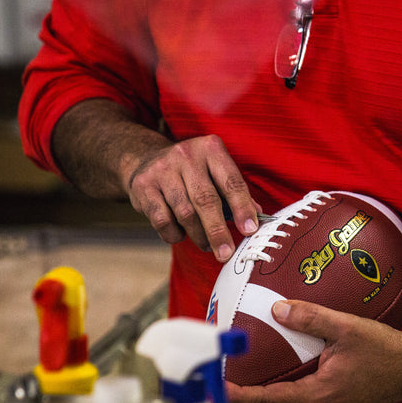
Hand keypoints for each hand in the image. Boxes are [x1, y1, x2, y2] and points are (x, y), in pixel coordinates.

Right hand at [125, 135, 260, 260]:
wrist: (145, 159)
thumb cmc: (191, 172)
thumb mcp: (215, 172)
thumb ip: (235, 193)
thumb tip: (258, 217)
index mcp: (211, 149)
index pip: (231, 182)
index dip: (242, 208)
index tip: (250, 231)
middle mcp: (186, 155)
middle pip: (206, 200)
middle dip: (218, 231)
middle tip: (226, 254)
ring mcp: (162, 170)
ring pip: (185, 213)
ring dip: (198, 236)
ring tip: (207, 245)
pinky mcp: (143, 186)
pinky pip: (162, 220)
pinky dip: (175, 234)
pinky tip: (181, 234)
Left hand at [226, 300, 401, 402]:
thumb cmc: (384, 348)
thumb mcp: (347, 327)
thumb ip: (310, 317)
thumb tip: (276, 309)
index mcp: (322, 395)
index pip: (270, 401)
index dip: (242, 397)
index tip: (220, 390)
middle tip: (220, 400)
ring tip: (241, 401)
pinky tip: (277, 397)